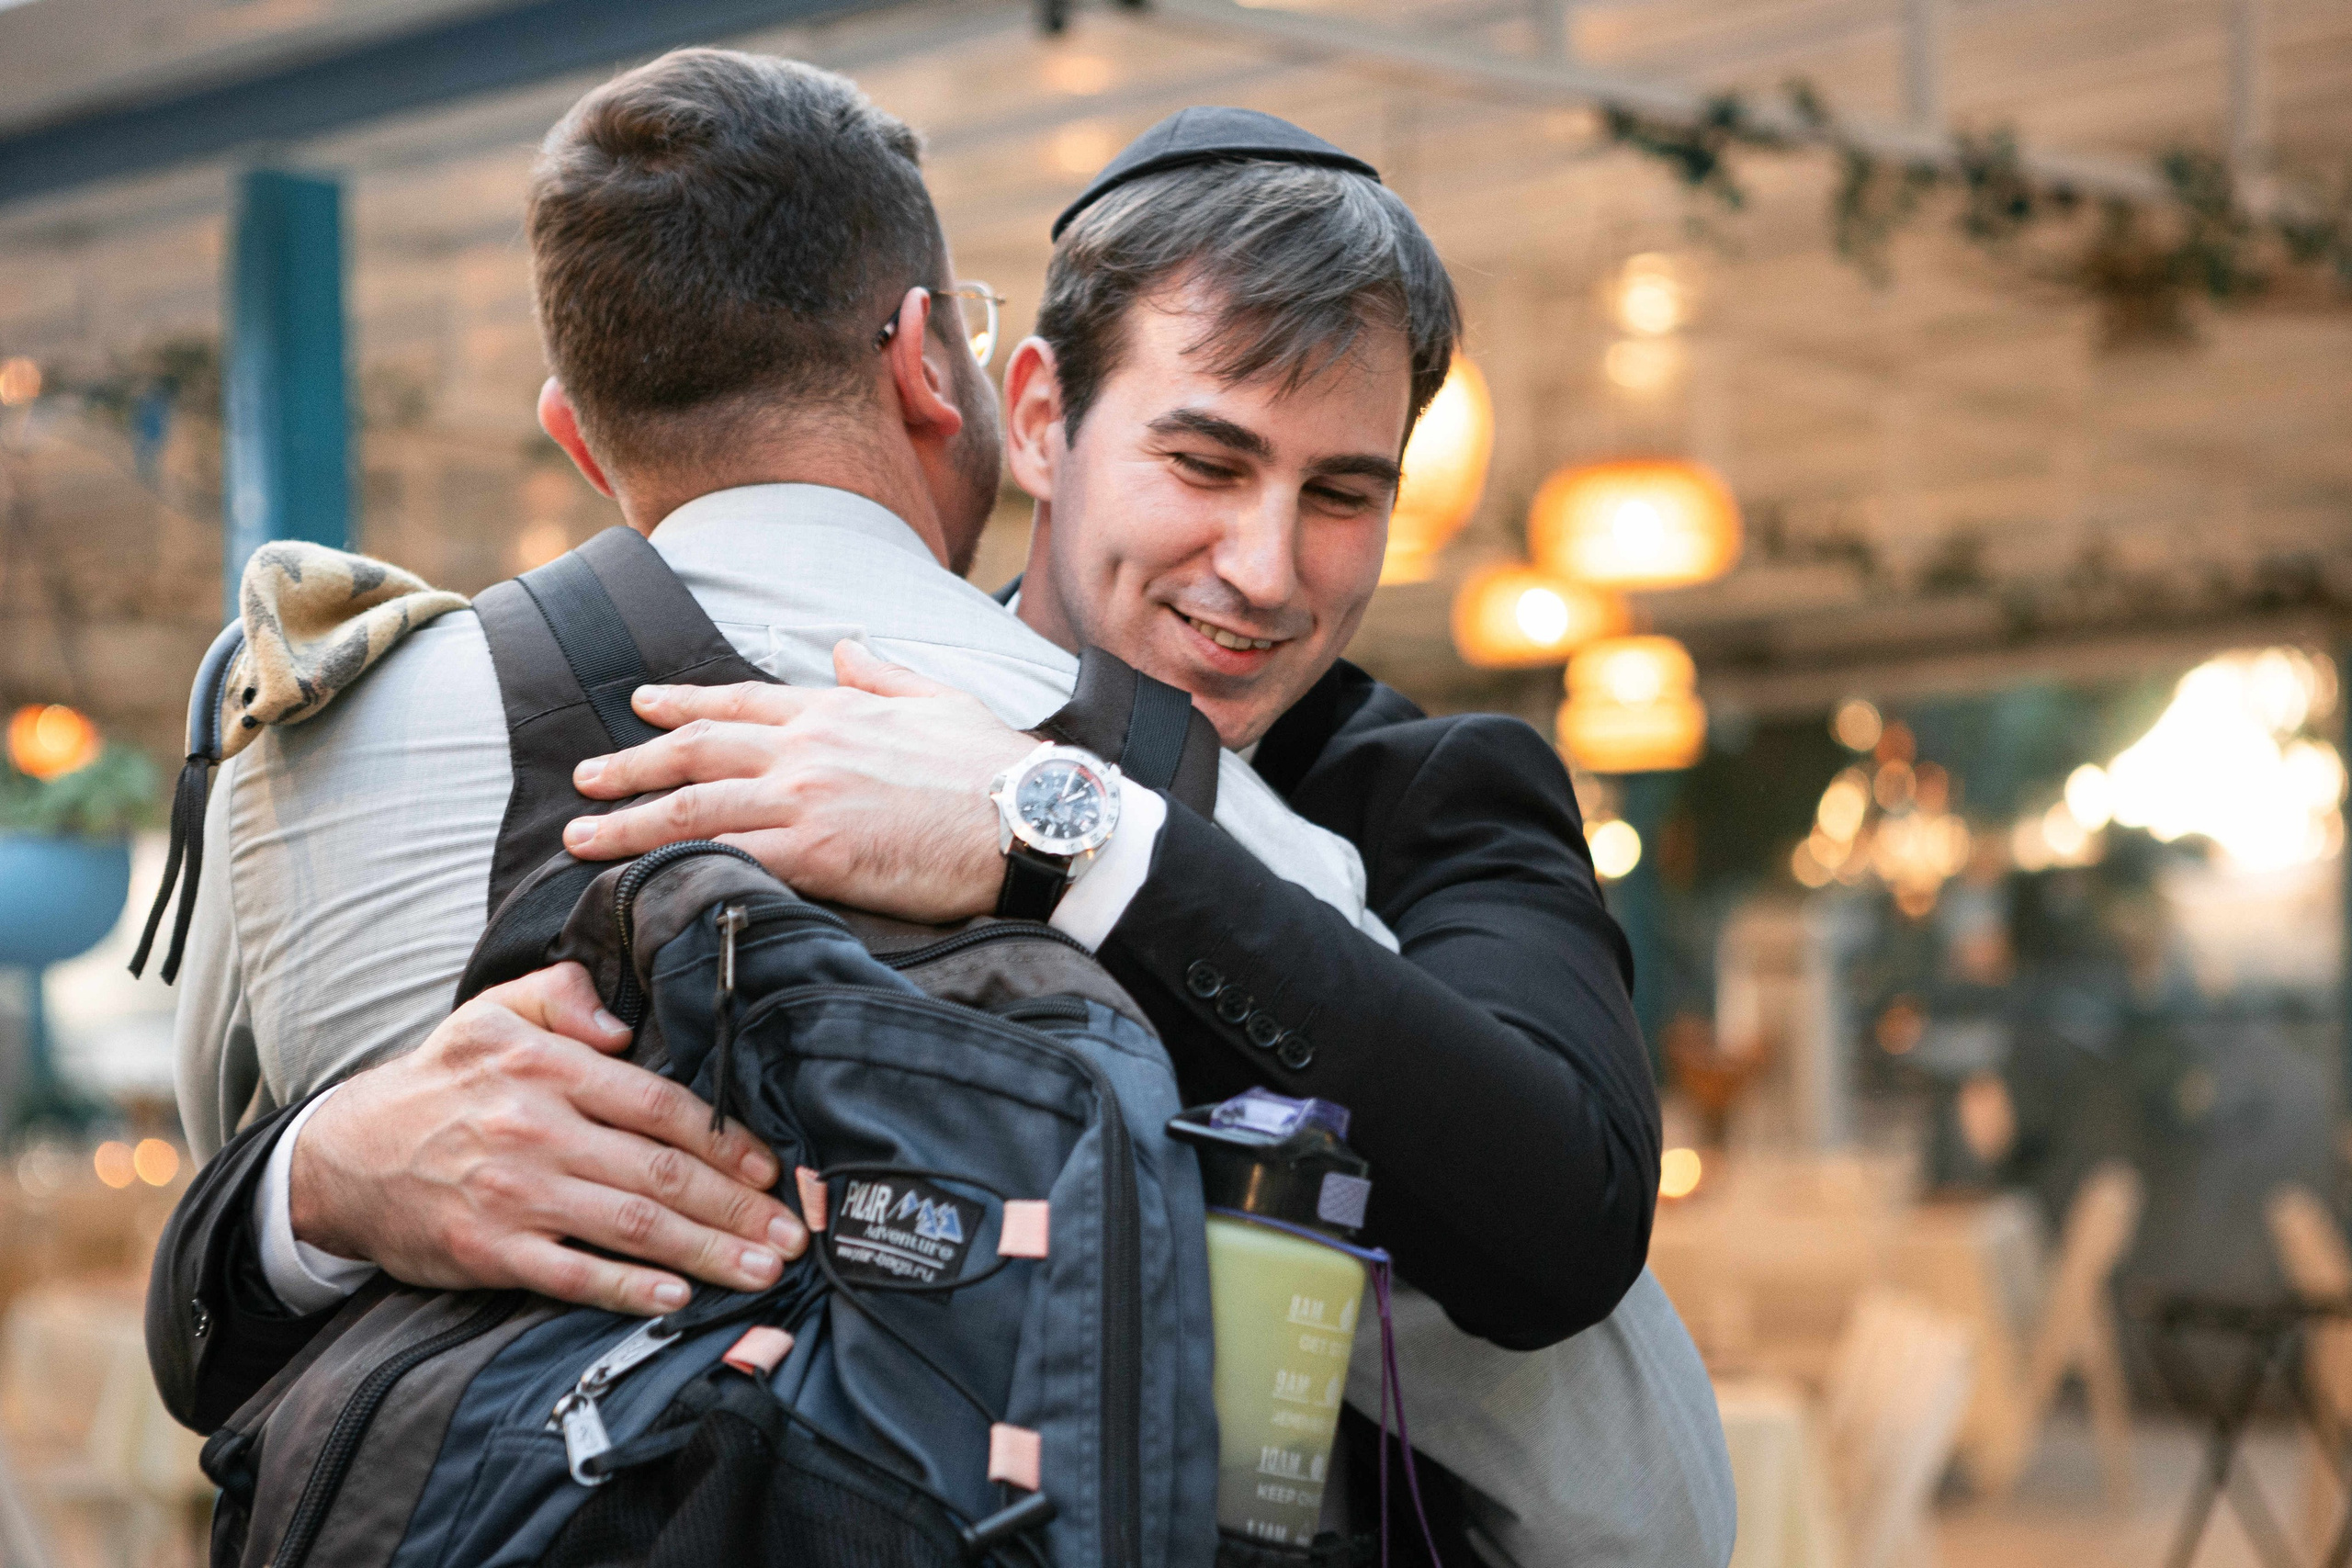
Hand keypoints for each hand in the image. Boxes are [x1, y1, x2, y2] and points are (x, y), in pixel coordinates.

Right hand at [288, 962, 805, 1315]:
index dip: (727, 1139)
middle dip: (739, 1207)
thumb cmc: (441, 1083)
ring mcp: (513, 1193)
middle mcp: (536, 1128)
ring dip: (707, 1251)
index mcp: (548, 1067)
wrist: (344, 1156)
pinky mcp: (488, 1249)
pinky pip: (573, 1274)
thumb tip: (622, 1020)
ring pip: (632, 1224)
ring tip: (762, 1270)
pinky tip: (677, 1297)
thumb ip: (564, 994)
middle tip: (793, 1234)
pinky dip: (628, 1288)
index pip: (660, 1103)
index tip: (774, 1169)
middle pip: (661, 1171)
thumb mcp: (493, 1011)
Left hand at [562, 641, 1036, 922]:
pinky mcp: (817, 855)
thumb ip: (881, 674)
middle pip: (696, 750)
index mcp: (835, 710)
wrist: (1028, 817)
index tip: (640, 705)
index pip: (738, 702)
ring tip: (582, 834)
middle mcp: (808, 748)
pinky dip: (677, 868)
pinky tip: (641, 882)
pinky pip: (728, 859)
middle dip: (632, 764)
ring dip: (629, 822)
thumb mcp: (938, 697)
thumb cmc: (995, 765)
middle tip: (585, 778)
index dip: (682, 702)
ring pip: (693, 806)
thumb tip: (844, 648)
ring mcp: (807, 800)